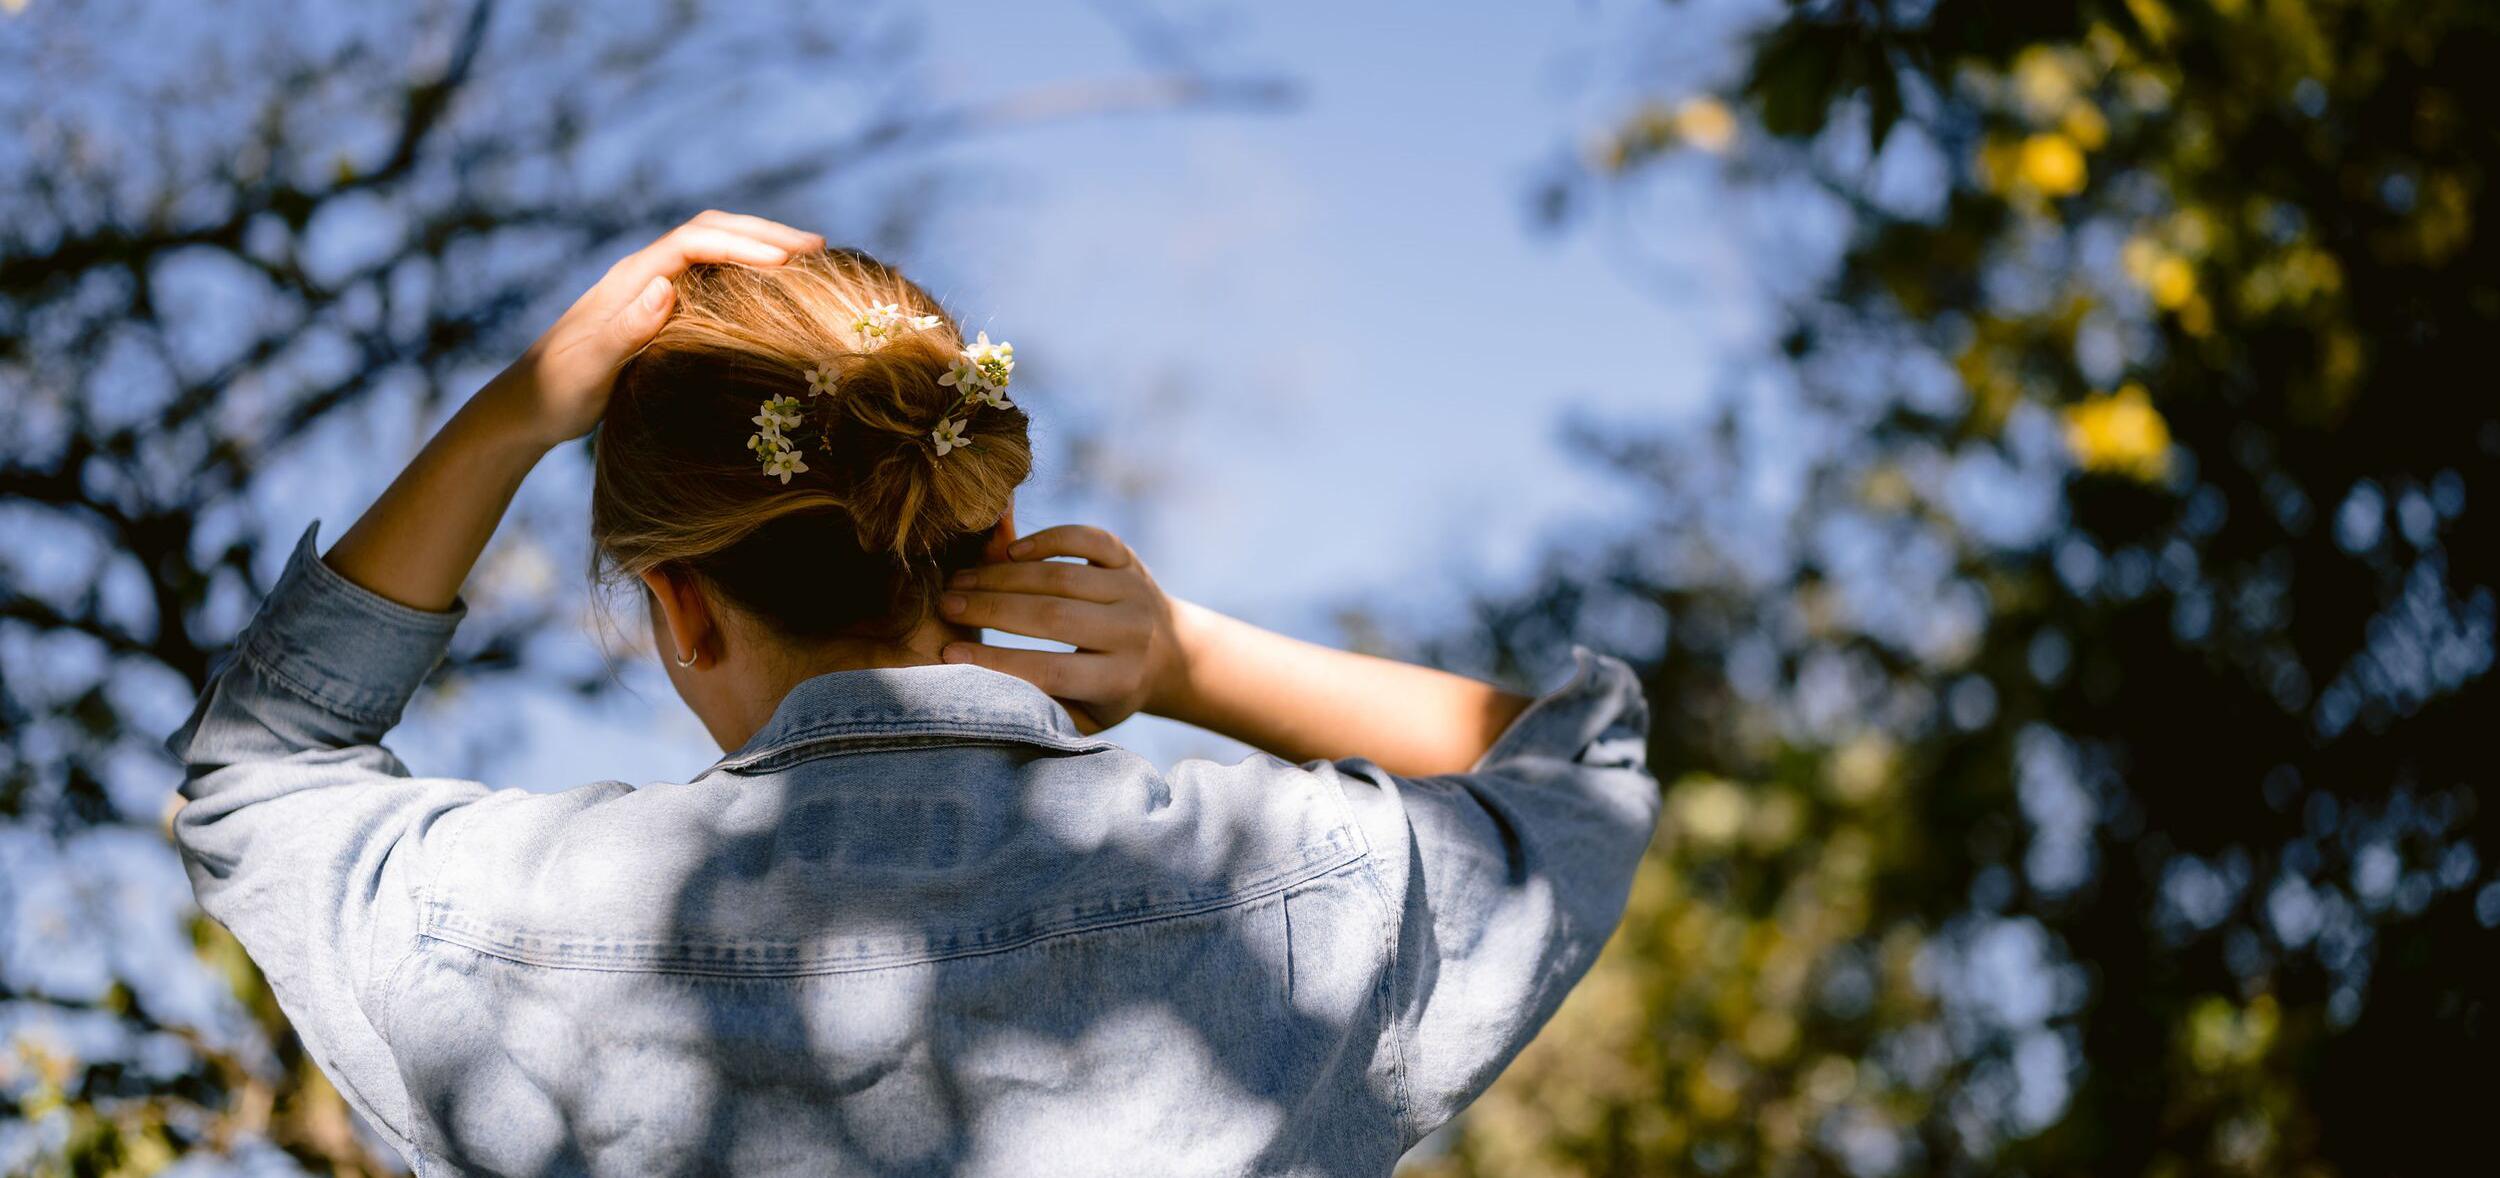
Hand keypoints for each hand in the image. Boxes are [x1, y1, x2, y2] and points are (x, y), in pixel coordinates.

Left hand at [481, 211, 823, 448]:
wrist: (524, 408)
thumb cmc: (556, 393)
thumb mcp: (590, 368)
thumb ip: (624, 328)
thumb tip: (666, 285)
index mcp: (630, 279)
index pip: (696, 241)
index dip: (744, 244)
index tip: (789, 260)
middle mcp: (642, 274)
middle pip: (710, 231)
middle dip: (764, 233)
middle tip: (818, 247)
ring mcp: (649, 289)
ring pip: (712, 248)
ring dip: (758, 246)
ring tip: (807, 261)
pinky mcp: (655, 310)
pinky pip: (710, 275)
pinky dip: (746, 271)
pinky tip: (772, 291)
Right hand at [936, 525, 1193, 733]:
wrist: (1171, 653)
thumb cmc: (1109, 692)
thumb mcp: (1084, 716)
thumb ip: (1043, 708)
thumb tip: (982, 692)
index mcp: (1118, 678)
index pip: (1050, 670)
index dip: (997, 662)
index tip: (949, 654)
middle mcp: (1131, 631)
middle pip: (1053, 616)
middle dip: (991, 610)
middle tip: (946, 605)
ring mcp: (1133, 589)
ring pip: (1061, 575)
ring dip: (1003, 575)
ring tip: (961, 581)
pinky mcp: (1128, 558)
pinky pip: (1086, 538)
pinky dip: (1047, 539)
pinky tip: (1009, 551)